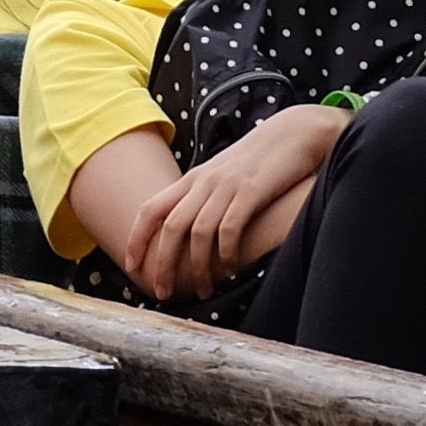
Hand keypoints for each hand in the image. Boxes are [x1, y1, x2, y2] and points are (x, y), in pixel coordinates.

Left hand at [136, 104, 337, 302]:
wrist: (293, 133)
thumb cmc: (258, 160)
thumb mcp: (223, 175)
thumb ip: (204, 197)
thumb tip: (189, 230)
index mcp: (192, 179)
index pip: (150, 209)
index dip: (136, 239)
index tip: (132, 267)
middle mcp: (204, 182)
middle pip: (171, 227)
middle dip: (162, 264)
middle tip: (162, 293)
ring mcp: (227, 186)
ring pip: (199, 233)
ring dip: (198, 268)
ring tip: (203, 291)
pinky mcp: (252, 191)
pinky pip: (230, 228)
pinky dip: (226, 254)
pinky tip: (230, 271)